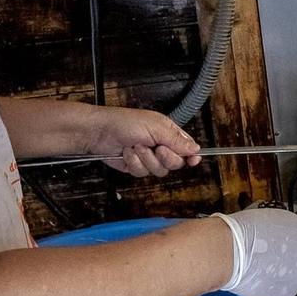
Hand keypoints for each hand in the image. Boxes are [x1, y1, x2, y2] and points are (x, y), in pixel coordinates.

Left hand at [82, 107, 201, 176]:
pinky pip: (142, 173)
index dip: (192, 156)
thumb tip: (196, 149)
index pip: (188, 148)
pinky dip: (134, 163)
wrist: (100, 132)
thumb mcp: (156, 127)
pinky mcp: (136, 167)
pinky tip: (127, 153)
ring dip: (146, 159)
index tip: (193, 160)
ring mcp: (148, 158)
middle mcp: (161, 146)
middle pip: (176, 163)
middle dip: (165, 158)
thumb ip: (177, 140)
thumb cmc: (126, 122)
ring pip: (159, 171)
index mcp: (168, 133)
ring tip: (135, 146)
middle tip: (156, 148)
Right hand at [215, 207, 296, 295]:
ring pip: (294, 280)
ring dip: (284, 272)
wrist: (231, 251)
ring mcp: (296, 286)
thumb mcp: (285, 219)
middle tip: (281, 249)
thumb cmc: (255, 227)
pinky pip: (277, 291)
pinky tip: (254, 272)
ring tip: (261, 258)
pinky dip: (268, 284)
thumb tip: (294, 242)